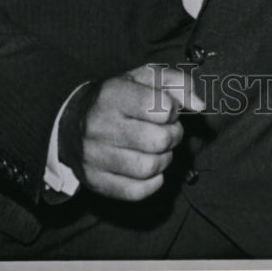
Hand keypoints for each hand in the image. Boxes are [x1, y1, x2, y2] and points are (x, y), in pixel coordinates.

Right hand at [58, 63, 203, 200]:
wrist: (71, 122)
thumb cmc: (118, 97)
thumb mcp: (145, 78)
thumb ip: (178, 83)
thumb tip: (200, 105)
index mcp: (112, 94)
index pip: (162, 108)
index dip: (172, 110)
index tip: (166, 110)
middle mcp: (99, 124)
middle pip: (159, 140)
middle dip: (173, 136)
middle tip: (167, 131)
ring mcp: (94, 155)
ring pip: (150, 168)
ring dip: (164, 159)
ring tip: (158, 149)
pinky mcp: (94, 181)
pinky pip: (136, 192)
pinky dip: (152, 183)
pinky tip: (150, 169)